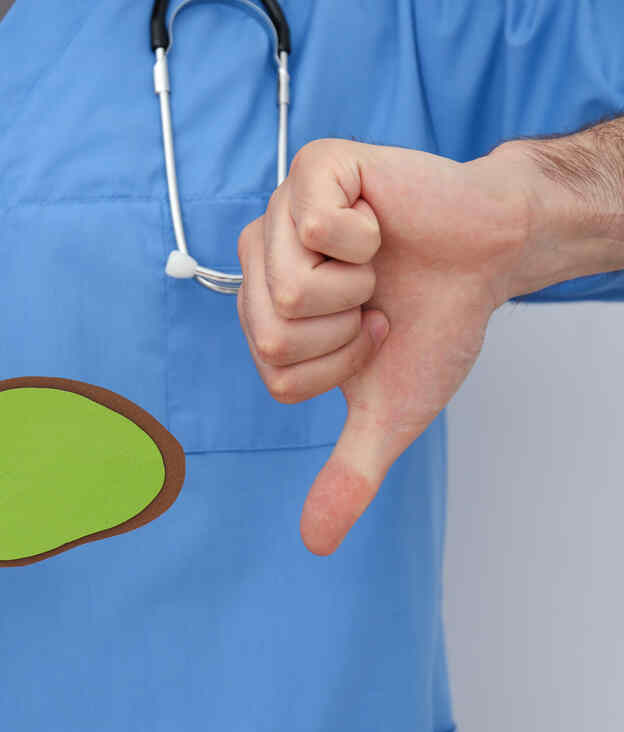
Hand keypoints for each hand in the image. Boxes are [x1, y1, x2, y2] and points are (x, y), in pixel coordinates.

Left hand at [238, 139, 534, 554]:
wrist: (491, 254)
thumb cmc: (434, 320)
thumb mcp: (388, 407)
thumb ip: (348, 472)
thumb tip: (316, 544)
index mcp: (263, 309)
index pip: (274, 368)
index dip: (338, 365)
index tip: (371, 334)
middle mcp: (260, 257)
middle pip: (273, 333)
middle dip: (346, 332)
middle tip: (375, 299)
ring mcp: (280, 209)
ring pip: (290, 288)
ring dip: (357, 289)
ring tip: (376, 263)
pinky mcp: (316, 167)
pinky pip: (314, 228)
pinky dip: (366, 239)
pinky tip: (379, 225)